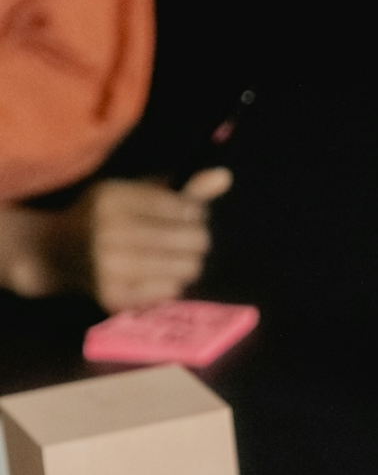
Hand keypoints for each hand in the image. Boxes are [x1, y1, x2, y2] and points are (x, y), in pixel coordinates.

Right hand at [0, 169, 231, 310]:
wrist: (55, 253)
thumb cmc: (103, 217)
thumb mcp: (134, 192)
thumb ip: (180, 187)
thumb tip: (225, 177)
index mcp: (113, 198)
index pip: (183, 208)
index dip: (195, 213)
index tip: (187, 215)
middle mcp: (110, 233)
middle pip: (193, 240)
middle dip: (196, 239)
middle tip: (184, 239)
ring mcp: (112, 269)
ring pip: (187, 268)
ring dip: (186, 263)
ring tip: (168, 257)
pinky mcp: (116, 297)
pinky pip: (171, 292)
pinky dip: (170, 283)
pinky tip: (153, 274)